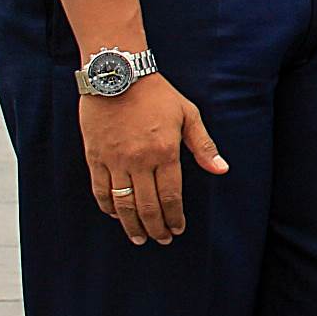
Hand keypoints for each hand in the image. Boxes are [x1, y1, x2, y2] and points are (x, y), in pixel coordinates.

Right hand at [79, 72, 226, 245]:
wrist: (117, 75)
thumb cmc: (158, 94)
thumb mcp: (188, 115)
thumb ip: (203, 146)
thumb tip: (221, 170)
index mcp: (165, 152)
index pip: (171, 196)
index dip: (174, 217)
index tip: (178, 229)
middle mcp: (139, 161)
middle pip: (147, 206)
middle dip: (156, 227)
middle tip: (161, 240)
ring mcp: (114, 160)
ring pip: (122, 204)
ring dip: (131, 225)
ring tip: (139, 238)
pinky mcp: (94, 157)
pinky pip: (100, 190)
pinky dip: (108, 207)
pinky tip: (116, 215)